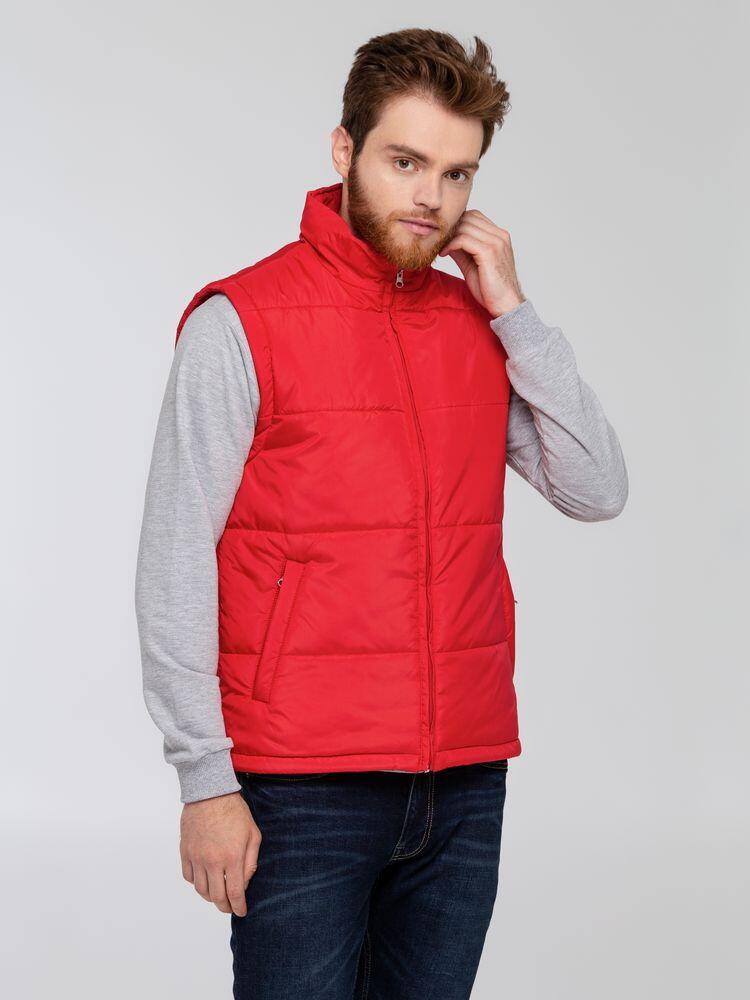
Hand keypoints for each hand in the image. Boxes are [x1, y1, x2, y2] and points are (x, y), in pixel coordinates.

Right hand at [179, 790, 260, 915]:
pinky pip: (189, 877)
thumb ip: (251, 861)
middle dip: (225, 906)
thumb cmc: (235, 812)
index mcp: (232, 857)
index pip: (235, 893)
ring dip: (210, 897)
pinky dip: (197, 883)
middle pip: (216, 897)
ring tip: (218, 895)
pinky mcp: (185, 851)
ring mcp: (197, 857)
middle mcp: (213, 861)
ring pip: (201, 890)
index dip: (239, 907)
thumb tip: (245, 883)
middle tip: (230, 907)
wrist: (210, 793)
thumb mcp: (253, 834)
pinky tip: (205, 879)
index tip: (242, 911)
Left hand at [438, 210, 524, 317]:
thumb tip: (446, 241)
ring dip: (449, 236)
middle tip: (439, 241)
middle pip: (469, 217)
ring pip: (465, 226)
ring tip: (441, 248)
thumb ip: (462, 251)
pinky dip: (450, 244)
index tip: (445, 237)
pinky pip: (463, 239)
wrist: (506, 305)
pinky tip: (444, 253)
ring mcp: (496, 242)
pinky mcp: (489, 252)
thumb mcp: (472, 265)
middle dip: (451, 228)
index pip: (475, 216)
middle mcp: (499, 235)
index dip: (458, 223)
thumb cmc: (492, 289)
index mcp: (499, 236)